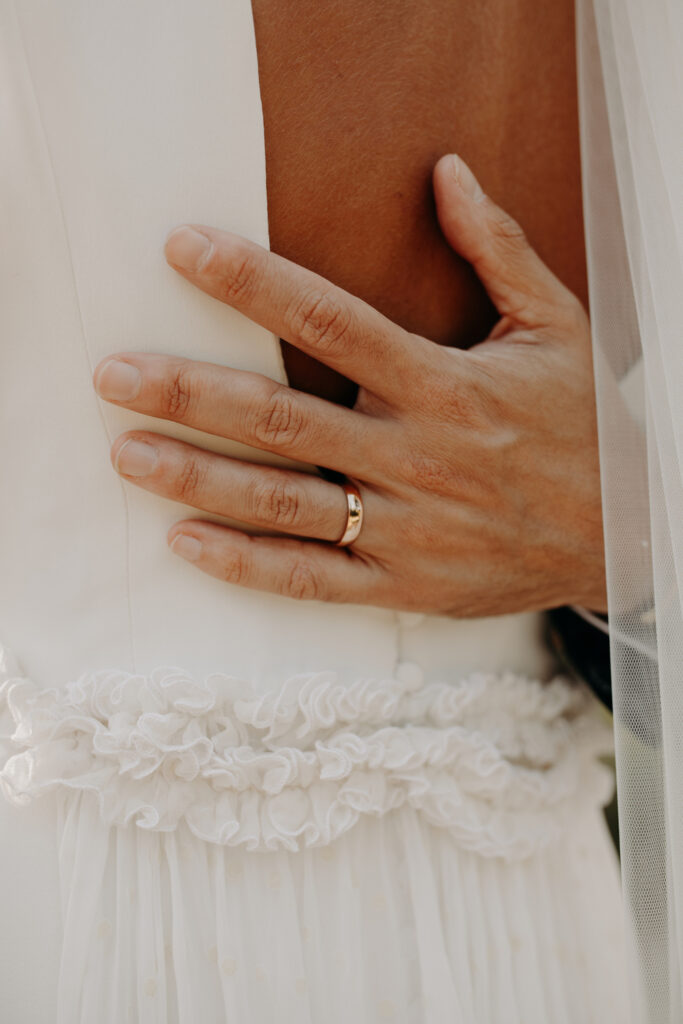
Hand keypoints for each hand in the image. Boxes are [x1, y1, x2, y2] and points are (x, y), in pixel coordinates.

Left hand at [93, 154, 605, 616]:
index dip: (252, 283)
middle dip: (190, 392)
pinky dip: (245, 566)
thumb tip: (448, 170)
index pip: (331, 322)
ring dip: (198, 478)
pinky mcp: (403, 584)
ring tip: (127, 453)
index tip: (183, 251)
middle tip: (114, 373)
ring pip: (284, 503)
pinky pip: (312, 579)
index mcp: (447, 384)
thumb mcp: (555, 325)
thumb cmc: (581, 424)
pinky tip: (185, 542)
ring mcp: (406, 527)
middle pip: (283, 419)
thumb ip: (498, 248)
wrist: (621, 531)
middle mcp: (418, 456)